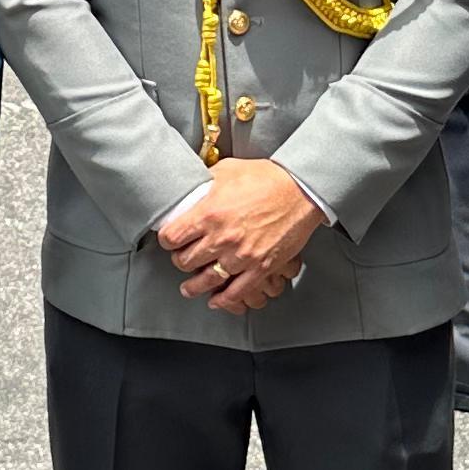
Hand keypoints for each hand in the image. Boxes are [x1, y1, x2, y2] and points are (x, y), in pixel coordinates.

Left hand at [157, 160, 320, 313]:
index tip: (169, 240)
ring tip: (189, 287)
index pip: (172, 237)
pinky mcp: (260, 267)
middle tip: (181, 259)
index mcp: (209, 213)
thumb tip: (190, 186)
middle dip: (180, 261)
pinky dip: (223, 299)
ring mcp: (241, 256)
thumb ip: (205, 182)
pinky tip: (216, 299)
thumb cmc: (267, 178)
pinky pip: (236, 292)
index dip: (167, 239)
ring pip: (207, 280)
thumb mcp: (227, 170)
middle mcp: (222, 238)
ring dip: (194, 286)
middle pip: (186, 261)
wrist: (301, 190)